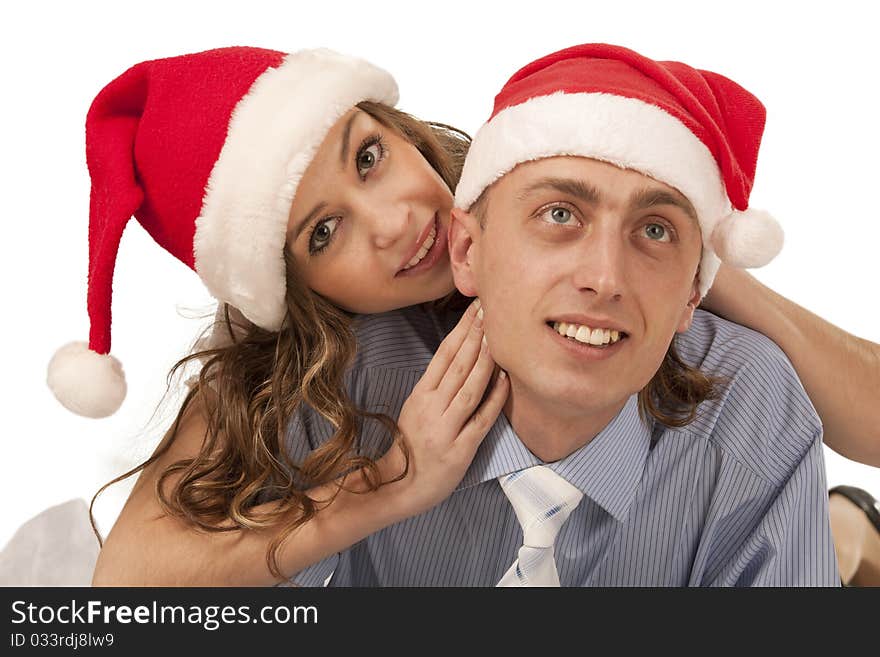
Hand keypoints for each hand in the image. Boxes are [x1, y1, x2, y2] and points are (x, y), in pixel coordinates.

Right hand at [379, 299, 508, 517]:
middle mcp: (432, 407)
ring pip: (470, 388)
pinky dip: (495, 398)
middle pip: (458, 365)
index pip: (444, 355)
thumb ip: (438, 384)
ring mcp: (446, 429)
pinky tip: (506, 379)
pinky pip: (481, 419)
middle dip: (476, 335)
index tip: (475, 309)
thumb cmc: (414, 443)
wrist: (402, 485)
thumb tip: (462, 353)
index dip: (461, 330)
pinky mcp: (460, 449)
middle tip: (491, 310)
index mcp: (421, 394)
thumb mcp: (418, 408)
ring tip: (500, 337)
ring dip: (486, 360)